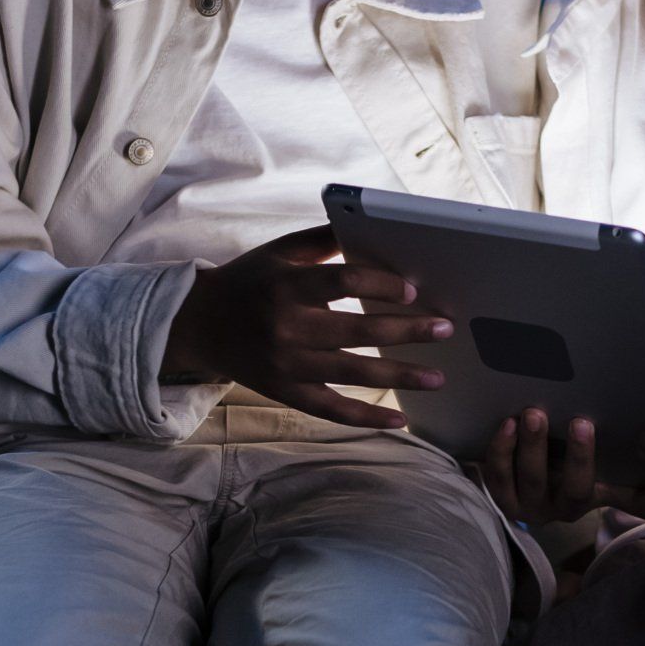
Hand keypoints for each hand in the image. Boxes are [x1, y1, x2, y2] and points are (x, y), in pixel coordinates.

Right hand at [161, 224, 451, 427]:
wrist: (199, 325)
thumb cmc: (248, 282)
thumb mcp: (278, 251)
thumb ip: (323, 241)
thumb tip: (371, 225)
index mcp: (287, 285)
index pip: (342, 282)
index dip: (381, 285)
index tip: (413, 289)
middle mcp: (287, 327)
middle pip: (358, 332)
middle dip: (407, 331)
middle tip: (445, 328)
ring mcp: (287, 366)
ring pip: (353, 375)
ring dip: (401, 376)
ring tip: (438, 376)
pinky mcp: (286, 393)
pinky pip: (332, 410)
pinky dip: (367, 418)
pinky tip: (400, 420)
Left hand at [480, 407, 644, 525]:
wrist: (509, 466)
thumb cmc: (561, 463)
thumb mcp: (598, 467)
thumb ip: (634, 467)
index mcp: (596, 499)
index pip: (636, 505)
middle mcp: (564, 508)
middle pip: (576, 490)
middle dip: (580, 458)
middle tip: (582, 422)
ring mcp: (529, 505)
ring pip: (532, 481)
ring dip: (534, 448)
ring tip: (535, 415)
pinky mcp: (500, 494)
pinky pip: (498, 475)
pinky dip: (501, 450)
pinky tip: (507, 424)